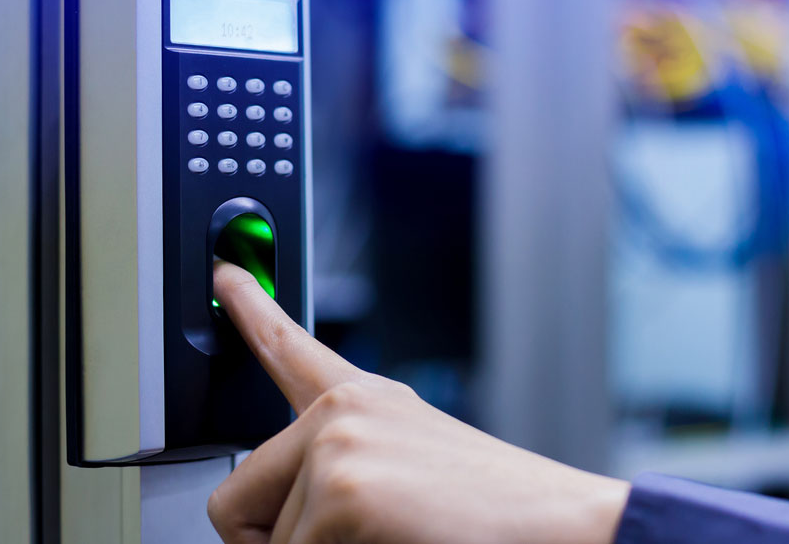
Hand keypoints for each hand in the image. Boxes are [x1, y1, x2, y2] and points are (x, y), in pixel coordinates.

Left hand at [207, 260, 629, 543]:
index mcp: (364, 404)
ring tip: (396, 541)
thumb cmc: (495, 517)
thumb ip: (342, 468)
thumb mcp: (409, 474)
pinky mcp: (342, 494)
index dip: (250, 311)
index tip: (224, 271)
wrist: (564, 528)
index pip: (291, 350)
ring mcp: (338, 448)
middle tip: (349, 542)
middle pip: (235, 502)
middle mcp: (342, 414)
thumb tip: (271, 514)